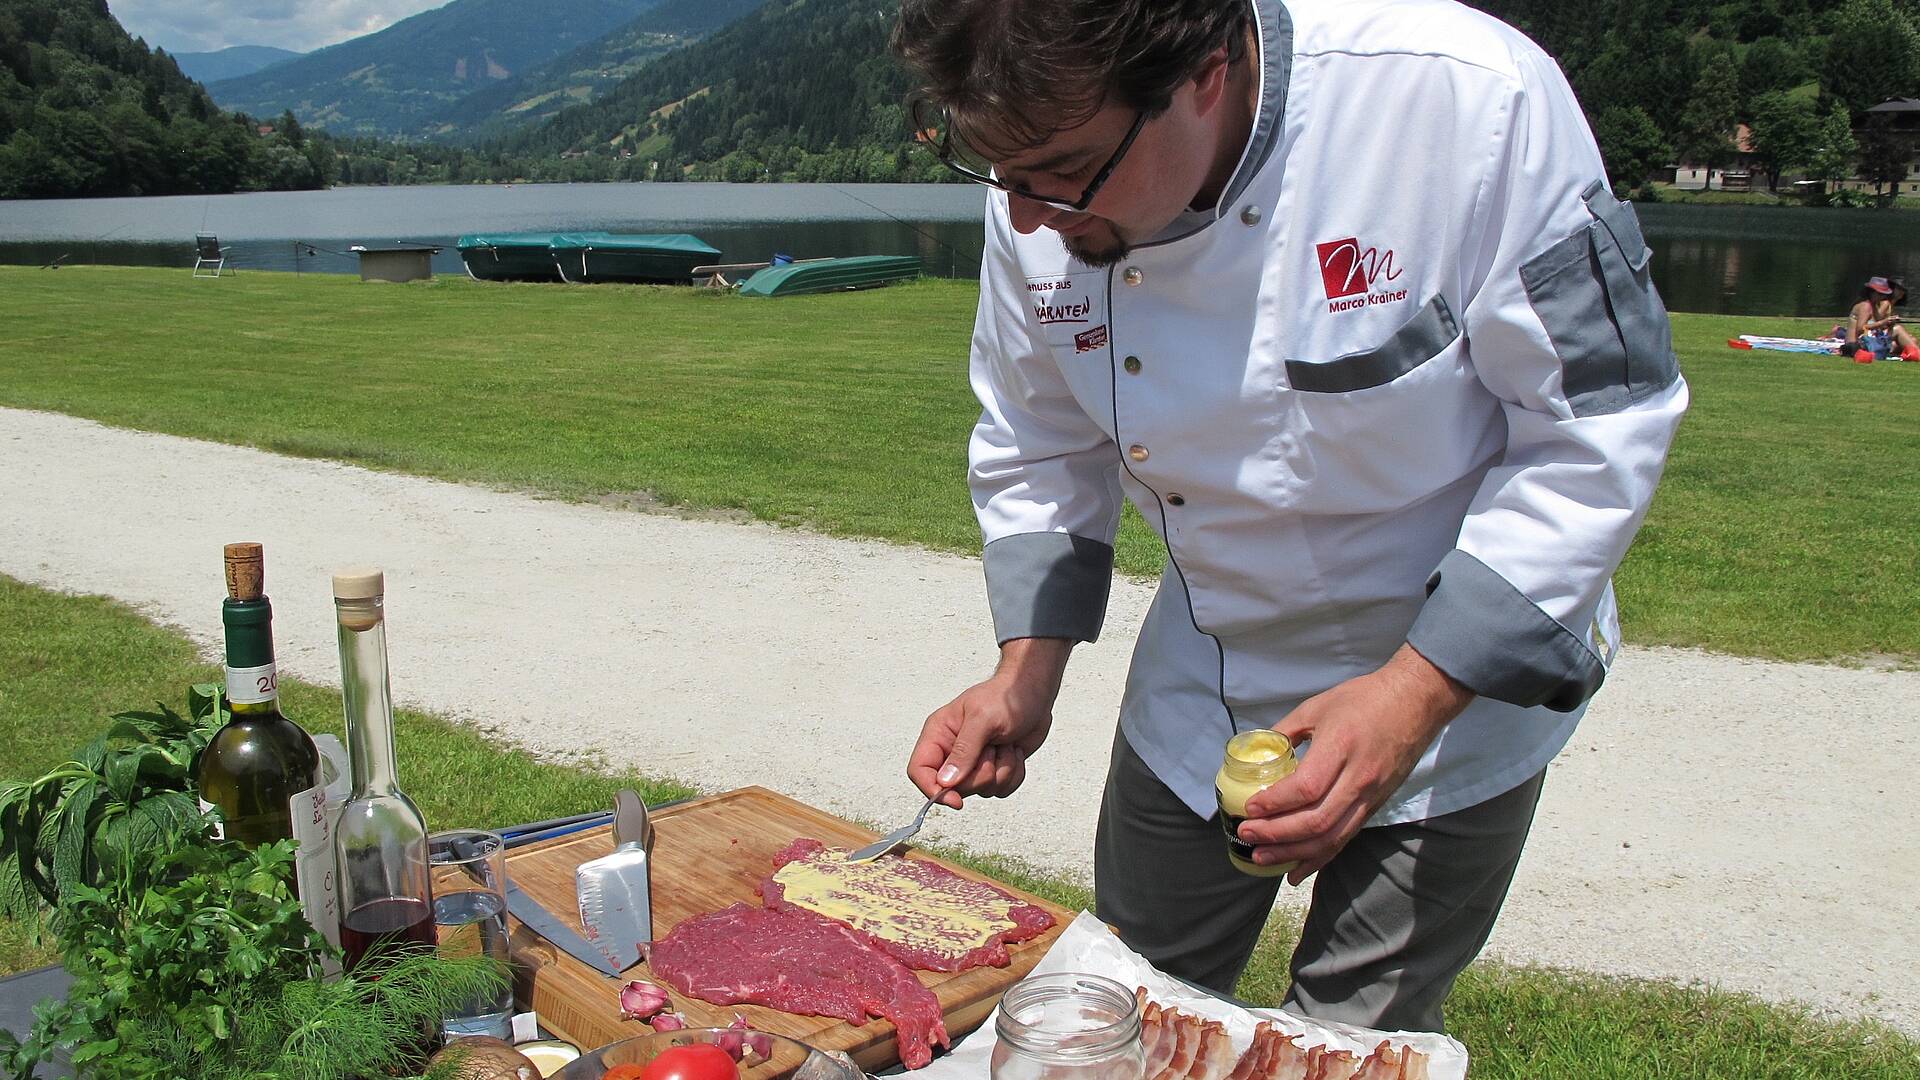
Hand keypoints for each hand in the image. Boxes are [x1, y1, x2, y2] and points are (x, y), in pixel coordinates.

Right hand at [908, 638, 1069, 808]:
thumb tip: (945, 782)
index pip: (919, 770)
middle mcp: (952, 751)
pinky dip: (1014, 774)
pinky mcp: (994, 769)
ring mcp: (974, 763)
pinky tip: (1014, 751)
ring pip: (982, 790)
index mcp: (939, 733)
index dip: (933, 790)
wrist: (1034, 693)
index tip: (956, 800)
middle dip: (980, 774)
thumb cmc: (1007, 697)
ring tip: (1005, 744)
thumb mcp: (984, 719)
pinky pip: (1000, 790)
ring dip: (1001, 770)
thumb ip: (964, 751)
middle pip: (954, 787)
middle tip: (992, 749)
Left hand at [1236, 644, 1473, 884]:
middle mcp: (1359, 778)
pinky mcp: (1376, 806)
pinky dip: (1320, 857)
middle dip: (1277, 834)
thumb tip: (1256, 753)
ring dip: (1295, 852)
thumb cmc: (1364, 699)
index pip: (1306, 788)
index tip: (1250, 808)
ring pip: (1332, 837)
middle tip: (1248, 834)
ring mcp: (1371, 796)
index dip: (1275, 803)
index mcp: (1341, 747)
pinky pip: (1346, 838)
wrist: (1415, 702)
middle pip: (1317, 821)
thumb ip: (1285, 731)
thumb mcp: (1317, 707)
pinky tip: (1297, 869)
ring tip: (1263, 857)